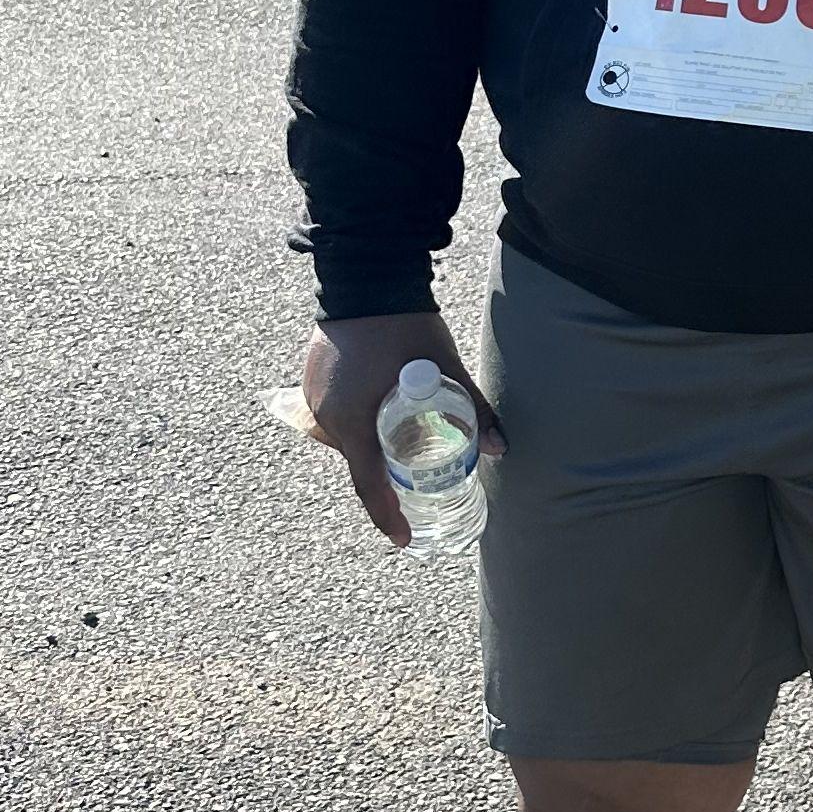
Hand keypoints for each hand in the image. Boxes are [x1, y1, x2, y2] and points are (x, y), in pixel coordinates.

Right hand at [292, 309, 498, 547]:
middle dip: (385, 480)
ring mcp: (315, 397)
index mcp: (352, 421)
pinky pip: (337, 417)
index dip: (387, 516)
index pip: (369, 485)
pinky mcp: (314, 379)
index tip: (404, 538)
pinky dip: (360, 426)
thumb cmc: (403, 322)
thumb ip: (472, 407)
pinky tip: (383, 419)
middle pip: (358, 463)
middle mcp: (326, 416)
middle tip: (414, 489)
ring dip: (372, 450)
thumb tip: (499, 448)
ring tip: (403, 453)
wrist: (366, 273)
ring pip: (346, 440)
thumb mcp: (444, 368)